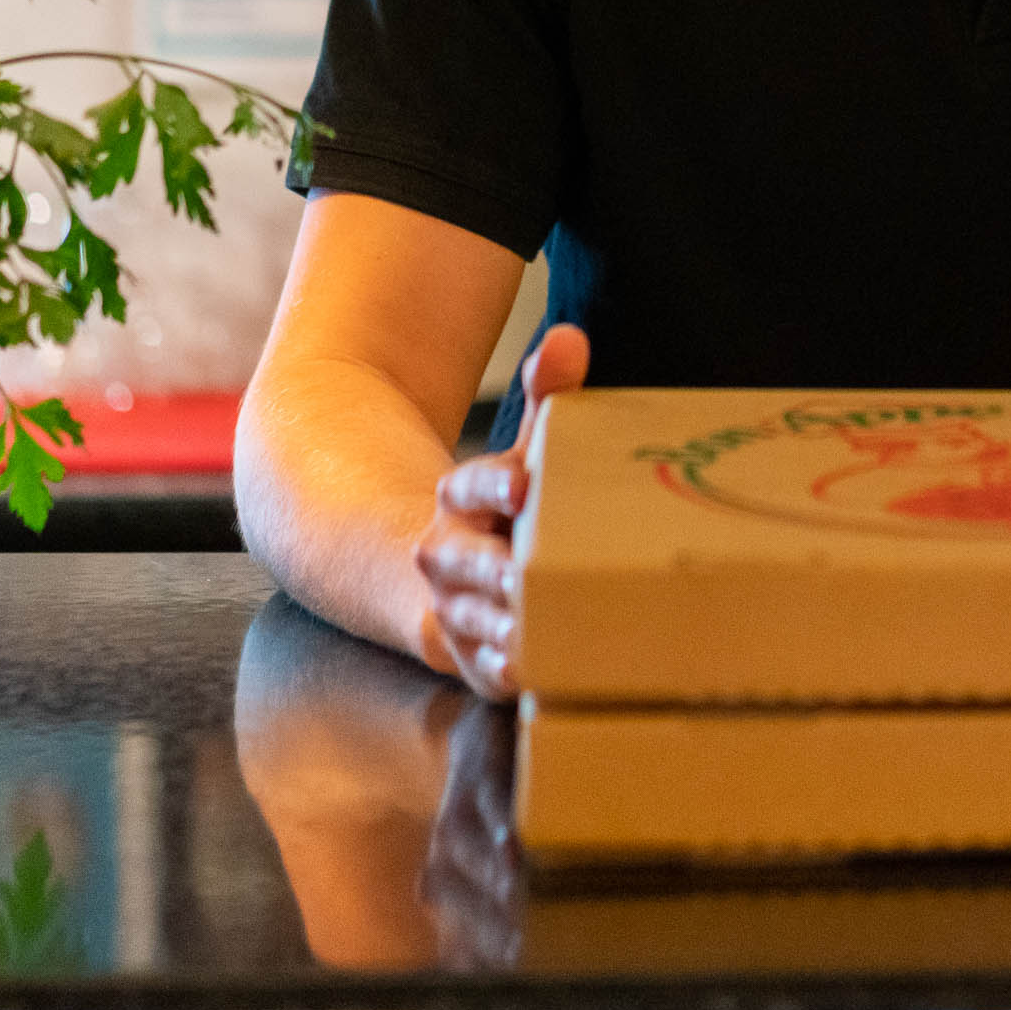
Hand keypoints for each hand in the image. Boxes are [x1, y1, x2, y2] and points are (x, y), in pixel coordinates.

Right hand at [412, 323, 587, 698]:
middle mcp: (447, 554)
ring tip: (530, 630)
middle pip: (463, 559)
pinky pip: (479, 668)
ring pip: (469, 618)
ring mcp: (454, 607)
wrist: (442, 567)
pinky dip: (500, 670)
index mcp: (462, 499)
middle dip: (493, 566)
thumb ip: (547, 396)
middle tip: (522, 572)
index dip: (494, 484)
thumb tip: (567, 338)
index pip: (471, 485)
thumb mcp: (528, 448)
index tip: (522, 484)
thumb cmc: (509, 503)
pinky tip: (527, 671)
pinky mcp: (468, 655)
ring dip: (499, 624)